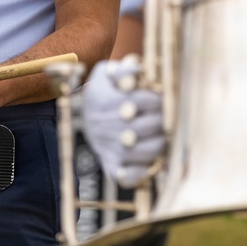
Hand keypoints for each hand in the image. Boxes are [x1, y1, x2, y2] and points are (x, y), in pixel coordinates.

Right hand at [82, 54, 165, 186]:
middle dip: (164, 119)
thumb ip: (122, 69)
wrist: (80, 117)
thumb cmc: (101, 92)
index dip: (159, 99)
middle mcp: (108, 127)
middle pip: (152, 125)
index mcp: (108, 101)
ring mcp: (110, 148)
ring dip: (161, 142)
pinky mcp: (110, 164)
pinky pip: (128, 176)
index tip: (161, 97)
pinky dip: (141, 172)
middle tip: (165, 116)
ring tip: (162, 134)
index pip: (147, 101)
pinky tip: (148, 161)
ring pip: (149, 150)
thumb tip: (136, 69)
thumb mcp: (105, 73)